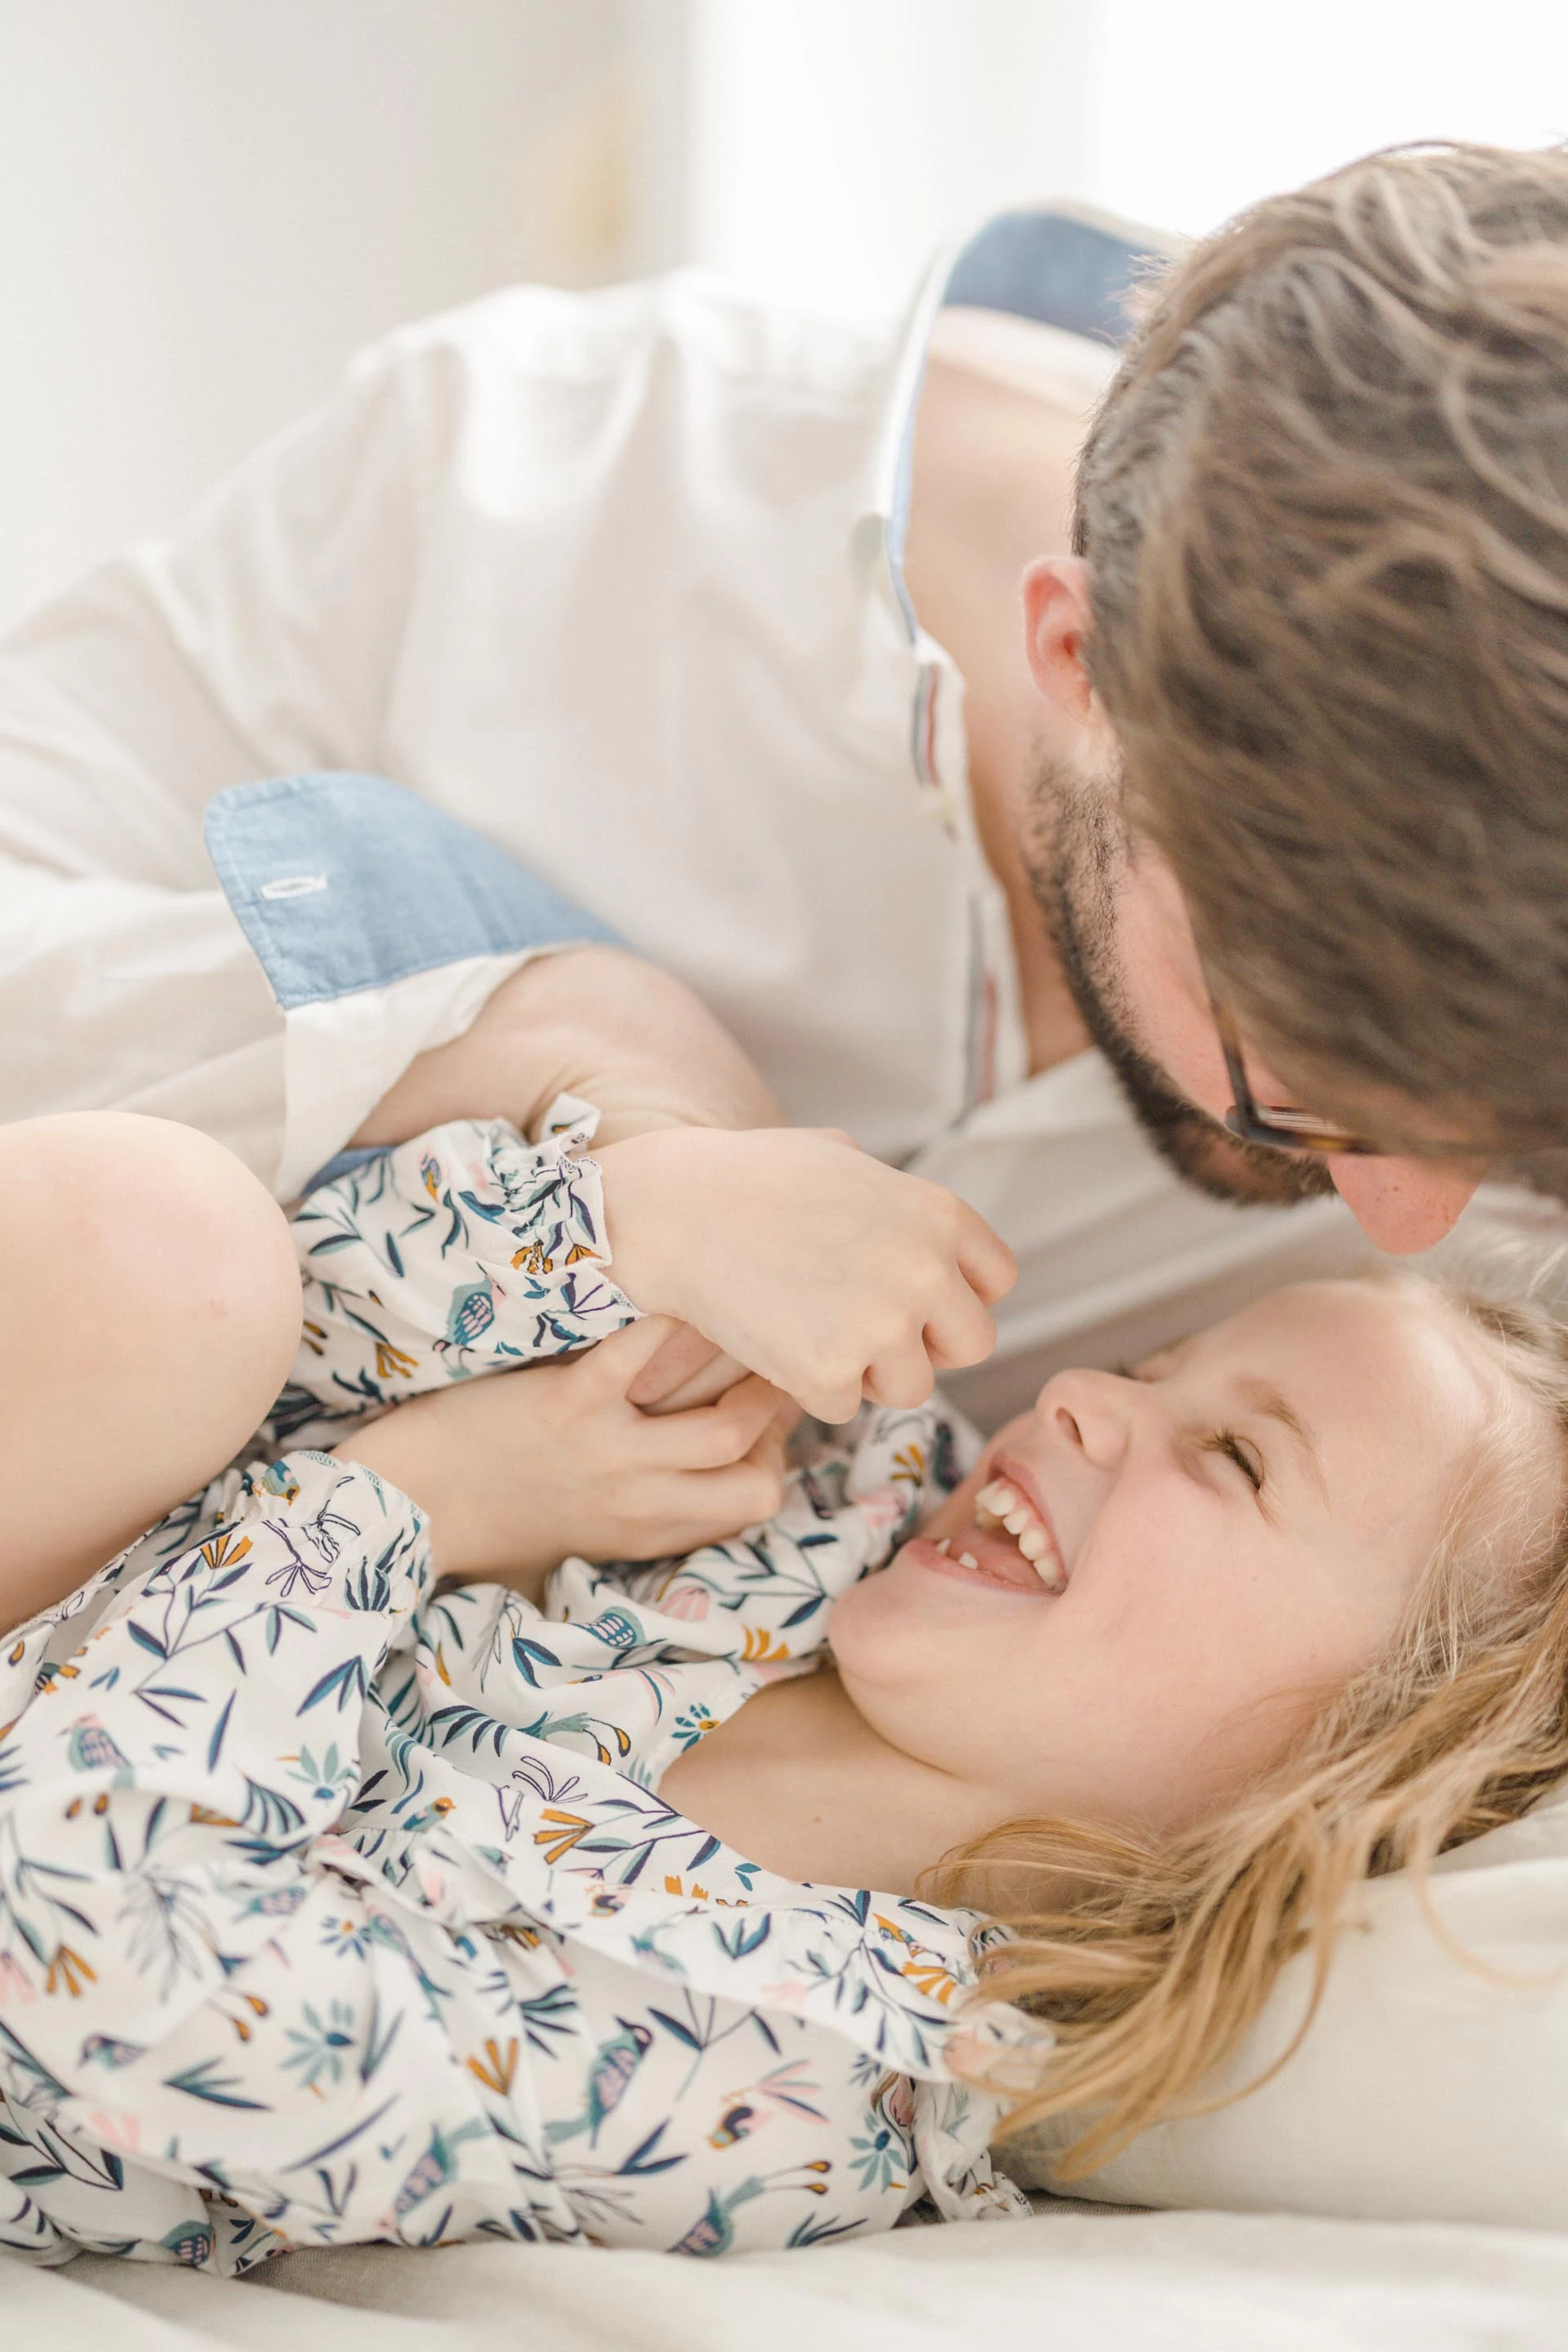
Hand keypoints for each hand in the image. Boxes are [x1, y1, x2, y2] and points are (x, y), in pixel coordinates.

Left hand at [331, 1317, 793, 1591]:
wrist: (413, 1505)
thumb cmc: (502, 1509)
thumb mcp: (593, 1529)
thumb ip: (657, 1505)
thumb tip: (716, 1459)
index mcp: (648, 1531)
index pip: (754, 1503)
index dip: (773, 1456)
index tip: (761, 1414)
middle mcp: (639, 1501)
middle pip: (757, 1475)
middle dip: (777, 1416)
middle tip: (765, 1360)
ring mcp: (609, 1454)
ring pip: (723, 1423)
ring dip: (745, 1372)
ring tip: (738, 1324)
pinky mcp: (569, 1404)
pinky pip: (640, 1356)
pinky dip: (668, 1318)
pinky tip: (678, 1289)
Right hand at [595, 1127, 1016, 1422]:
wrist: (674, 1211)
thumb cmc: (747, 1177)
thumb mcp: (841, 1159)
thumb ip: (893, 1198)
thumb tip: (915, 1235)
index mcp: (939, 1214)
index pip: (996, 1280)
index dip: (953, 1293)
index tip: (910, 1294)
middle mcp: (925, 1272)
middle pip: (972, 1344)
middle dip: (924, 1344)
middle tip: (865, 1326)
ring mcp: (881, 1328)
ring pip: (911, 1388)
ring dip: (868, 1373)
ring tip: (812, 1328)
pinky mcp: (830, 1374)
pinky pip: (844, 1407)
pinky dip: (810, 1388)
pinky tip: (775, 1340)